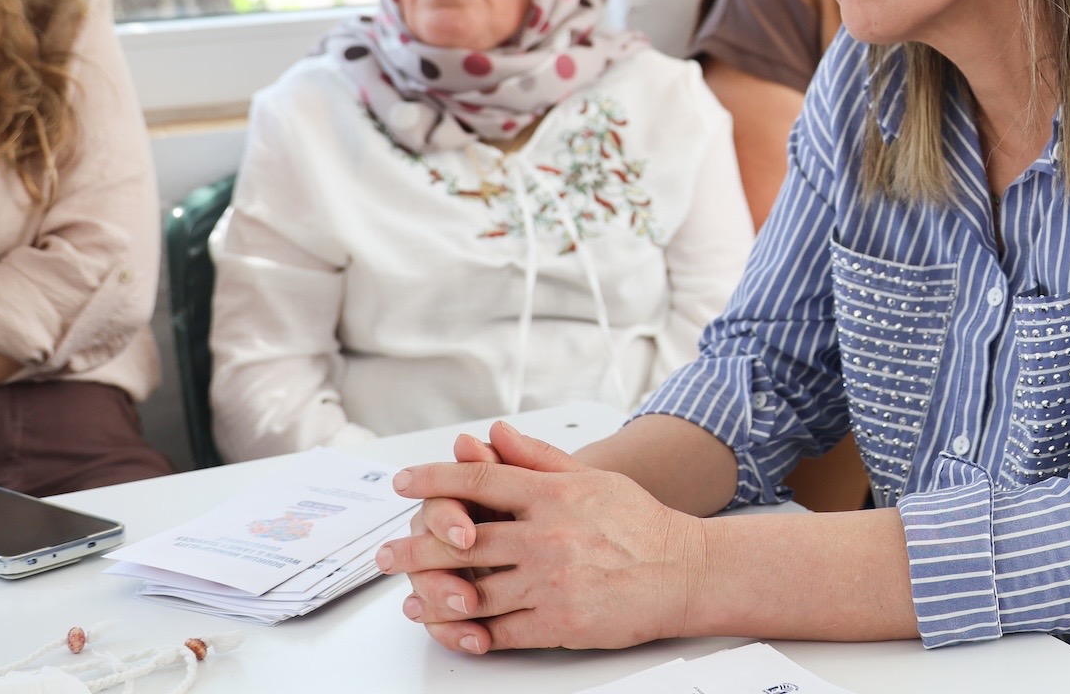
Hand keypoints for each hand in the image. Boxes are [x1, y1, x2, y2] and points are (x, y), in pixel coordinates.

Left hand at [378, 420, 705, 654]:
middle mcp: (547, 536)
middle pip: (461, 541)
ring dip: (433, 597)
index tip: (402, 482)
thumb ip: (537, 458)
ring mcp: (551, 581)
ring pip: (473, 592)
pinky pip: (502, 631)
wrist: (683, 571)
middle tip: (386, 553)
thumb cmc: (641, 523)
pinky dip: (471, 634)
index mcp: (553, 495)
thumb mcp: (592, 478)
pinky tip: (454, 631)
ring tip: (411, 600)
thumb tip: (494, 434)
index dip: (433, 480)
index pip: (479, 481)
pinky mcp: (560, 622)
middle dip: (414, 547)